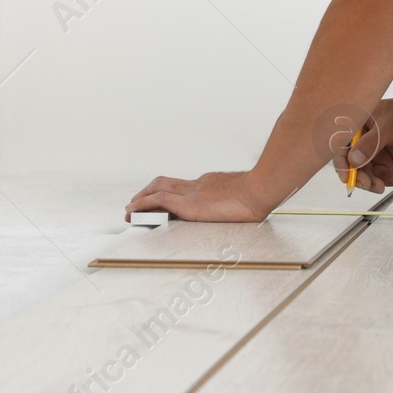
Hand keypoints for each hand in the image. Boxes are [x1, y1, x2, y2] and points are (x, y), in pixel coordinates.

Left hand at [125, 170, 271, 223]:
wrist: (262, 189)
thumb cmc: (261, 194)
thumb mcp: (247, 197)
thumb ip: (239, 201)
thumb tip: (247, 209)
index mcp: (211, 184)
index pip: (183, 186)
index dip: (168, 191)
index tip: (161, 200)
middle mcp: (198, 185)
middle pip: (166, 182)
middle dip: (148, 192)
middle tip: (137, 201)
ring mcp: (193, 193)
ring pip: (158, 188)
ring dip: (141, 197)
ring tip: (131, 208)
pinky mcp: (189, 204)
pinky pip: (159, 199)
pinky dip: (143, 203)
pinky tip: (133, 210)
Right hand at [335, 94, 392, 193]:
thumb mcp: (390, 126)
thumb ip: (371, 143)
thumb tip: (353, 160)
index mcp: (359, 124)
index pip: (342, 145)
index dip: (342, 163)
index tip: (347, 177)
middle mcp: (363, 139)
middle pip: (352, 164)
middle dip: (359, 176)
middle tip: (370, 184)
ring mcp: (374, 151)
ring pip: (366, 173)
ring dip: (373, 182)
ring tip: (383, 185)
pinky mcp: (385, 161)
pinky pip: (380, 176)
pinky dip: (386, 180)